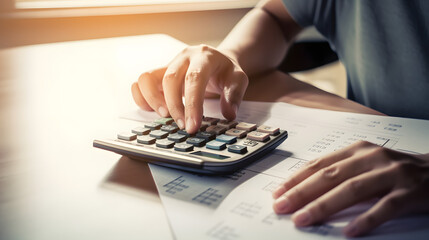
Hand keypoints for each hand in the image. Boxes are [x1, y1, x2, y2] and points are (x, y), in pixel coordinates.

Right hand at [131, 45, 247, 132]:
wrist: (217, 61)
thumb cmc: (226, 72)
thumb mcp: (238, 80)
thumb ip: (234, 96)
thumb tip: (229, 114)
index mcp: (203, 56)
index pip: (194, 79)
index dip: (192, 105)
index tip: (193, 127)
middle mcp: (182, 58)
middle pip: (169, 79)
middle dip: (175, 107)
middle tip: (183, 127)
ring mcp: (168, 65)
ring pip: (147, 78)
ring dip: (153, 101)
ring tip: (165, 116)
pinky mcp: (158, 74)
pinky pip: (140, 83)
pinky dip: (141, 98)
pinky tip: (153, 111)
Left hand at [272, 141, 428, 236]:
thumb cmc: (395, 170)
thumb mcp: (366, 164)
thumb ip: (341, 173)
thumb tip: (306, 191)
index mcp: (357, 151)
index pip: (319, 164)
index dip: (296, 179)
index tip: (277, 193)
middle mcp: (372, 158)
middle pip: (330, 176)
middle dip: (302, 193)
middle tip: (281, 207)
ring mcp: (391, 174)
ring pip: (352, 190)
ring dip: (324, 206)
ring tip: (303, 220)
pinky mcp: (410, 192)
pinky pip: (385, 207)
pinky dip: (365, 220)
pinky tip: (349, 232)